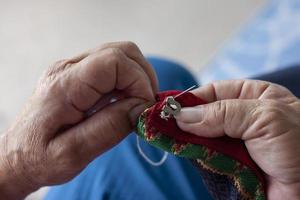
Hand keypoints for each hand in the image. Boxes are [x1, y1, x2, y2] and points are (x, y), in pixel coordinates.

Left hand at [0, 41, 157, 198]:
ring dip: (137, 78)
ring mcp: (72, 68)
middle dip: (143, 78)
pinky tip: (123, 102)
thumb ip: (109, 129)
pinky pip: (112, 66)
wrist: (18, 155)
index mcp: (65, 86)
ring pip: (120, 55)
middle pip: (122, 51)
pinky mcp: (78, 74)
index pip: (115, 61)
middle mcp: (68, 68)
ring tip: (135, 106)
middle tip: (144, 107)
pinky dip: (127, 81)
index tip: (143, 108)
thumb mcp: (73, 154)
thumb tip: (142, 107)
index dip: (139, 81)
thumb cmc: (40, 158)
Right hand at [175, 80, 299, 199]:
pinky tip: (187, 153)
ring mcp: (234, 142)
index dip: (191, 99)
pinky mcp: (229, 164)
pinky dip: (196, 156)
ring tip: (172, 139)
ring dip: (189, 139)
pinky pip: (205, 157)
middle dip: (186, 120)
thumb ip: (222, 112)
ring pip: (201, 136)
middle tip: (165, 125)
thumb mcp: (264, 117)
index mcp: (254, 97)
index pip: (213, 91)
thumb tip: (182, 115)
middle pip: (204, 114)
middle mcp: (242, 118)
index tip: (169, 108)